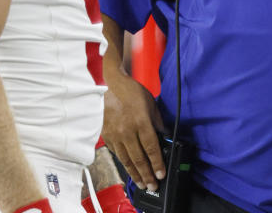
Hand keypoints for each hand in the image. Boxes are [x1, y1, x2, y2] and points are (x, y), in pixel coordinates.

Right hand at [101, 72, 165, 191]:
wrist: (110, 86)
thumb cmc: (132, 93)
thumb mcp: (151, 104)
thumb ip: (158, 122)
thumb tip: (164, 137)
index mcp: (141, 122)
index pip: (151, 148)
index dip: (157, 163)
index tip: (161, 174)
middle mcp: (128, 131)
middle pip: (139, 158)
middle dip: (147, 174)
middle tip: (153, 186)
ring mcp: (116, 135)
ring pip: (126, 159)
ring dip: (135, 174)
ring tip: (142, 183)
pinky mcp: (107, 136)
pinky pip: (117, 154)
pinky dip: (124, 163)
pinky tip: (130, 170)